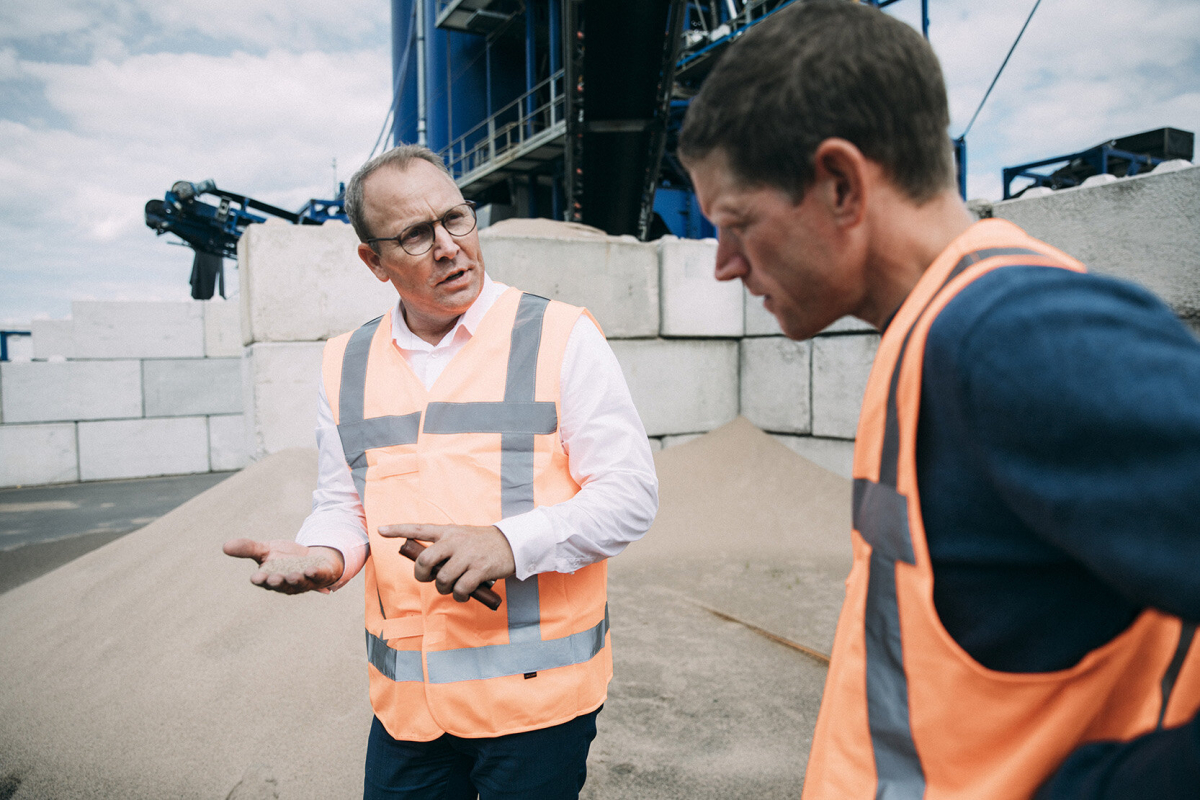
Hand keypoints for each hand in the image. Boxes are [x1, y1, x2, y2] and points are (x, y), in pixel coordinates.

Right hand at [222, 538, 344, 594]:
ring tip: (293, 575)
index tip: (256, 577)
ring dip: (296, 580)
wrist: (315, 556)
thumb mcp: (267, 550)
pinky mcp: (321, 575)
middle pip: (281, 584)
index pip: (264, 581)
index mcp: (272, 578)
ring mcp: (305, 581)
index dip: (261, 580)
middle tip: (274, 578)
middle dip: (278, 582)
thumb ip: (248, 548)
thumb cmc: (287, 557)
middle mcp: (288, 583)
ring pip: (300, 583)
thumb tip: (224, 546)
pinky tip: (311, 570)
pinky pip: (319, 577)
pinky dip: (315, 575)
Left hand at [377, 523, 515, 602]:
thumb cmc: (482, 544)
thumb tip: (430, 571)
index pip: (419, 528)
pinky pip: (461, 588)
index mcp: (448, 531)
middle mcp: (455, 541)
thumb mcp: (462, 537)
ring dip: (443, 589)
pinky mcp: (480, 569)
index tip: (380, 530)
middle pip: (425, 559)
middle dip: (422, 574)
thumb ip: (444, 548)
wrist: (512, 543)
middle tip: (429, 579)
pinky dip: (460, 596)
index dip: (398, 529)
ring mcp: (467, 555)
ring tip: (452, 589)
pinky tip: (464, 594)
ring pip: (442, 578)